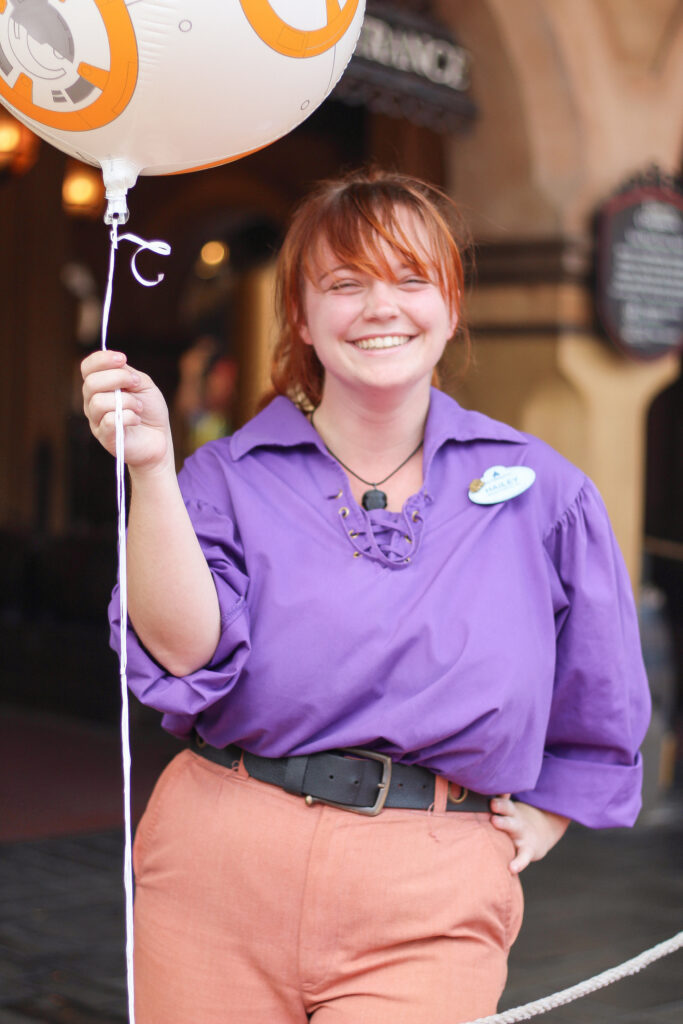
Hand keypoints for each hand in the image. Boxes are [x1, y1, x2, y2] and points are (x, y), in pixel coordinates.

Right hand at [81, 350, 172, 471]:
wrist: (159, 438)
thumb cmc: (150, 410)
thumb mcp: (142, 384)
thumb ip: (126, 372)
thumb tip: (117, 362)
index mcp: (99, 386)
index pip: (87, 367)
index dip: (102, 359)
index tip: (122, 359)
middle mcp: (92, 402)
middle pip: (91, 383)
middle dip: (118, 378)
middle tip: (136, 384)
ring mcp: (96, 421)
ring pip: (99, 402)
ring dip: (126, 401)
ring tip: (139, 407)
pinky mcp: (105, 437)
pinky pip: (109, 420)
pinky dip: (128, 417)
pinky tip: (136, 420)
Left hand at [490, 795, 569, 873]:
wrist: (540, 834)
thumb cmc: (513, 821)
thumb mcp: (507, 811)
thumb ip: (493, 805)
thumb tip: (467, 791)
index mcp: (509, 810)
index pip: (502, 799)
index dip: (496, 794)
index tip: (487, 790)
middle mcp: (515, 819)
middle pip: (508, 809)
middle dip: (500, 805)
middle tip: (491, 803)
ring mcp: (522, 834)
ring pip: (514, 827)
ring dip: (505, 823)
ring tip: (495, 822)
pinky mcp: (528, 850)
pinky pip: (523, 857)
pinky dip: (519, 863)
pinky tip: (511, 869)